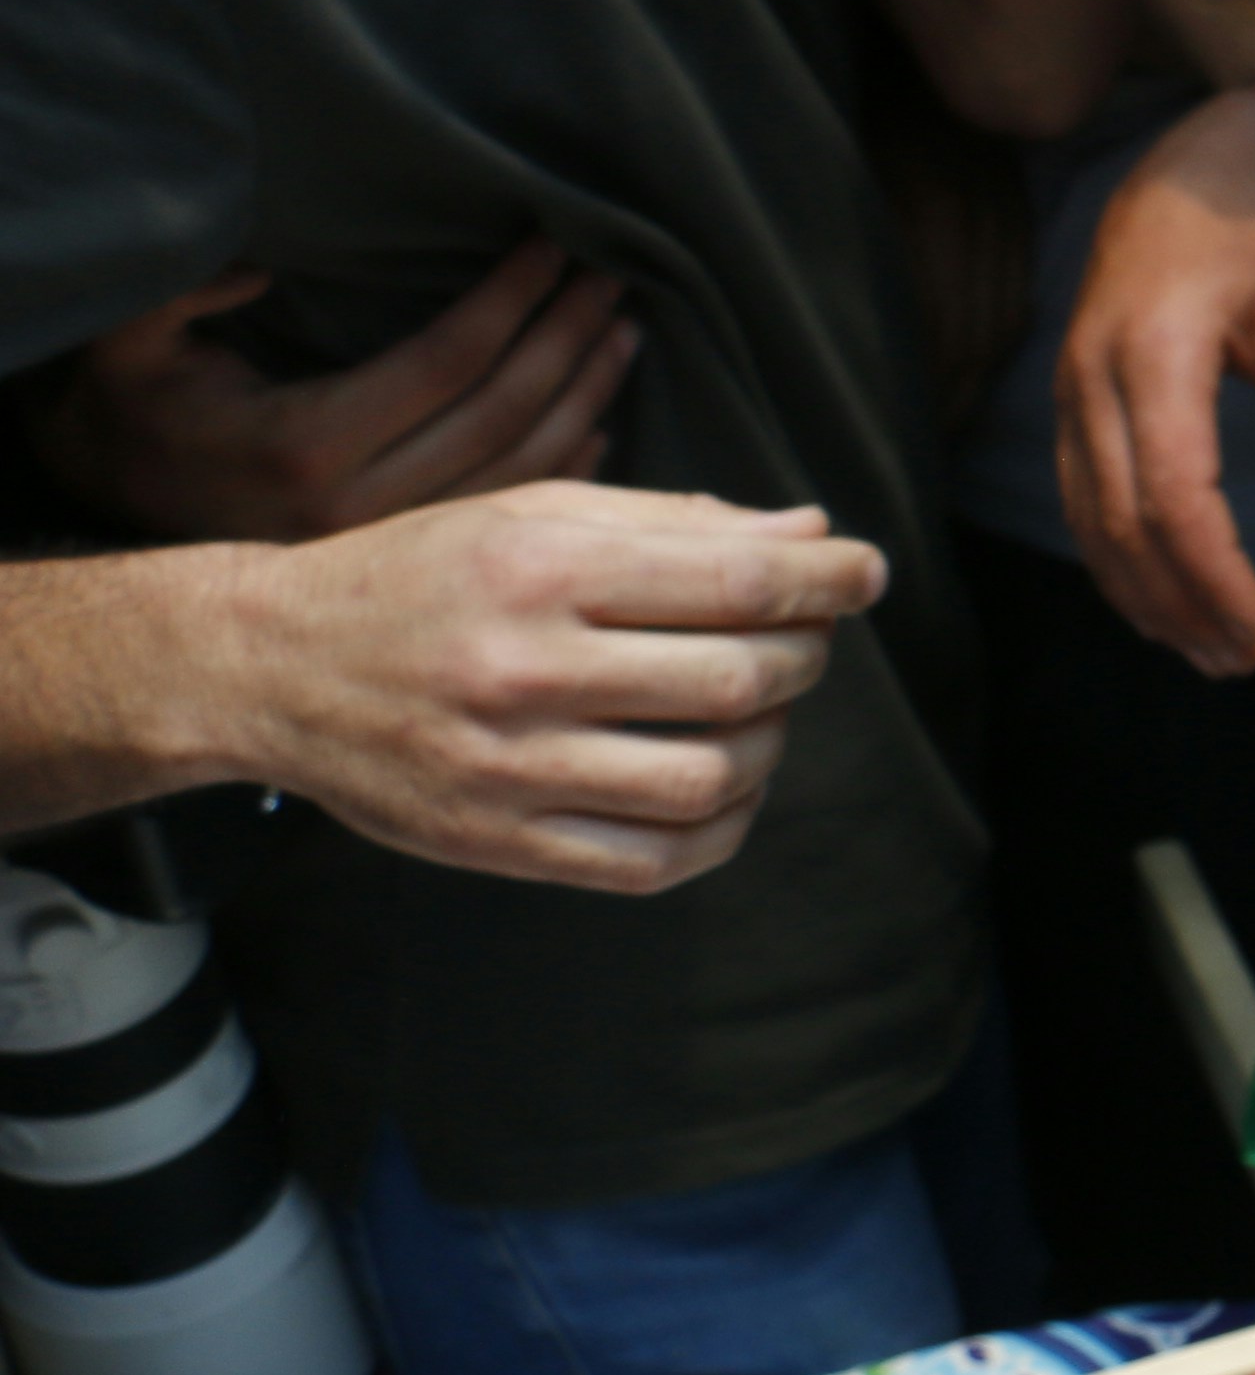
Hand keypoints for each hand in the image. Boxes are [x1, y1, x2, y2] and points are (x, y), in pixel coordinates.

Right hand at [21, 243, 634, 542]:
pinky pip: (512, 515)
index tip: (556, 242)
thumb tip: (263, 265)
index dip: (512, 297)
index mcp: (303, 445)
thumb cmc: (133, 409)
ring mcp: (393, 548)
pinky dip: (570, 468)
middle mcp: (359, 509)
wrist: (116, 517)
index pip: (447, 360)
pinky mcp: (410, 567)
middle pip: (503, 412)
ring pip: (524, 469)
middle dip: (568, 335)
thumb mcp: (130, 339)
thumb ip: (185, 291)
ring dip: (586, 395)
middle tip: (614, 274)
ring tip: (623, 331)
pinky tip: (601, 421)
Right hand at [215, 482, 886, 893]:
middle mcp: (524, 669)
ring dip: (771, 742)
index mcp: (539, 569)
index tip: (866, 571)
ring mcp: (510, 767)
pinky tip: (725, 784)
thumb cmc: (418, 574)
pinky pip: (659, 859)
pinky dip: (724, 826)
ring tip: (757, 710)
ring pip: (712, 775)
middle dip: (803, 655)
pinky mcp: (500, 842)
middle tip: (802, 637)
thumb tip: (811, 531)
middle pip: (738, 678)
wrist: (268, 666)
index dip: (826, 577)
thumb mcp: (529, 514)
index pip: (735, 578)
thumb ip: (674, 521)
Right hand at [1055, 82, 1254, 674]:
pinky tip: (1161, 599)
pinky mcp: (1070, 396)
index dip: (1216, 578)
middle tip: (1245, 662)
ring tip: (1210, 652)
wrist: (1196, 166)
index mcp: (1155, 354)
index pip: (1176, 499)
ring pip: (1091, 520)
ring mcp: (1069, 387)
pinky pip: (1081, 495)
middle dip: (1183, 605)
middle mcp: (1092, 376)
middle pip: (1124, 524)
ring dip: (1145, 596)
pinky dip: (1117, 559)